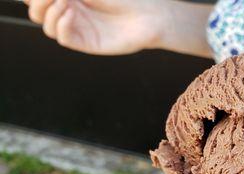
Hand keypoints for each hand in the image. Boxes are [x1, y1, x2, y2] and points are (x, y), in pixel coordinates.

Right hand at [24, 0, 168, 54]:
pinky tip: (70, 14)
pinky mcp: (87, 43)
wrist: (150, 17)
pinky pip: (64, 38)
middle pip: (37, 13)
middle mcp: (71, 14)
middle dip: (38, 2)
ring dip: (49, 12)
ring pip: (47, 27)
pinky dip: (61, 25)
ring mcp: (79, 29)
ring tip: (64, 2)